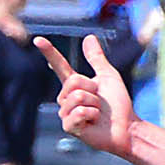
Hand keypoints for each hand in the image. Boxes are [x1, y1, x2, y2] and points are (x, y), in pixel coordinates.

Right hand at [39, 36, 139, 162]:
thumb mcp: (108, 76)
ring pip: (77, 97)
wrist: (127, 127)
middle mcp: (66, 99)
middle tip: (101, 102)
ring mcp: (66, 114)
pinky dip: (92, 115)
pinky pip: (78, 112)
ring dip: (94, 103)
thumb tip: (89, 37)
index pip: (60, 66)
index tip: (38, 39)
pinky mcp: (69, 127)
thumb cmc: (118, 105)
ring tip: (98, 113)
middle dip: (92, 89)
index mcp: (74, 86)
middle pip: (73, 81)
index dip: (49, 53)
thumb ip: (97, 58)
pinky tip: (94, 122)